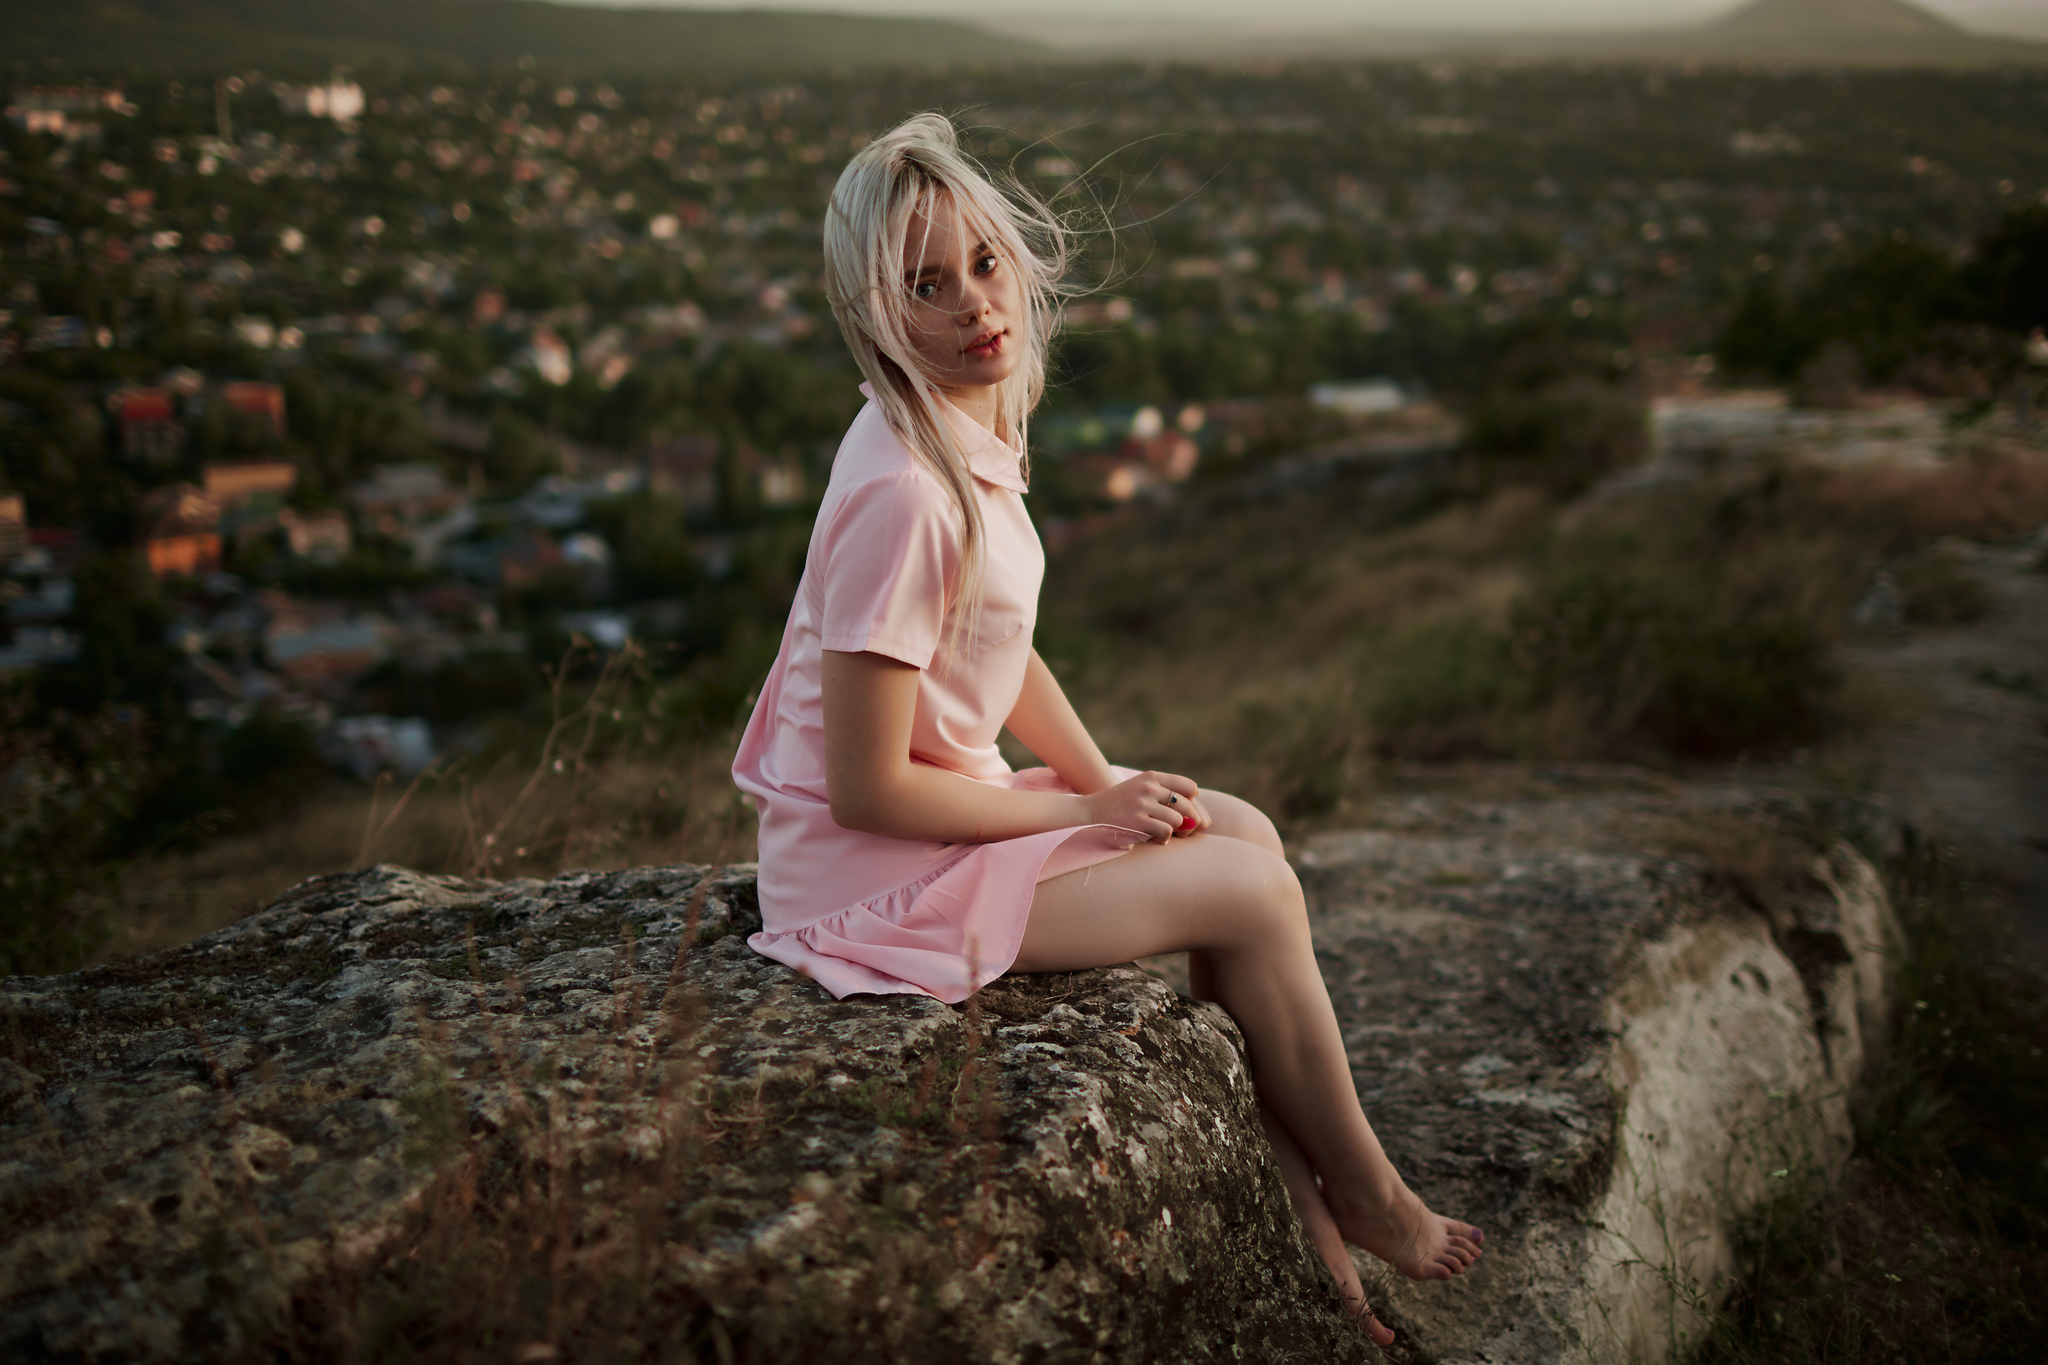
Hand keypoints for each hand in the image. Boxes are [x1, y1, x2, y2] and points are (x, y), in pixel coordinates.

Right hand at [1082, 770, 1209, 843]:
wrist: (1092, 809)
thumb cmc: (1122, 799)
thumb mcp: (1141, 785)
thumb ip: (1165, 787)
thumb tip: (1197, 793)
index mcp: (1152, 777)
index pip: (1189, 786)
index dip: (1191, 800)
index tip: (1182, 809)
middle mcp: (1149, 787)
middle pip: (1186, 805)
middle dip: (1185, 819)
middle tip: (1178, 826)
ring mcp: (1142, 804)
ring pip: (1177, 820)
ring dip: (1173, 829)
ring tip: (1163, 830)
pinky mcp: (1137, 822)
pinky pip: (1165, 832)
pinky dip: (1164, 838)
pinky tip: (1156, 837)